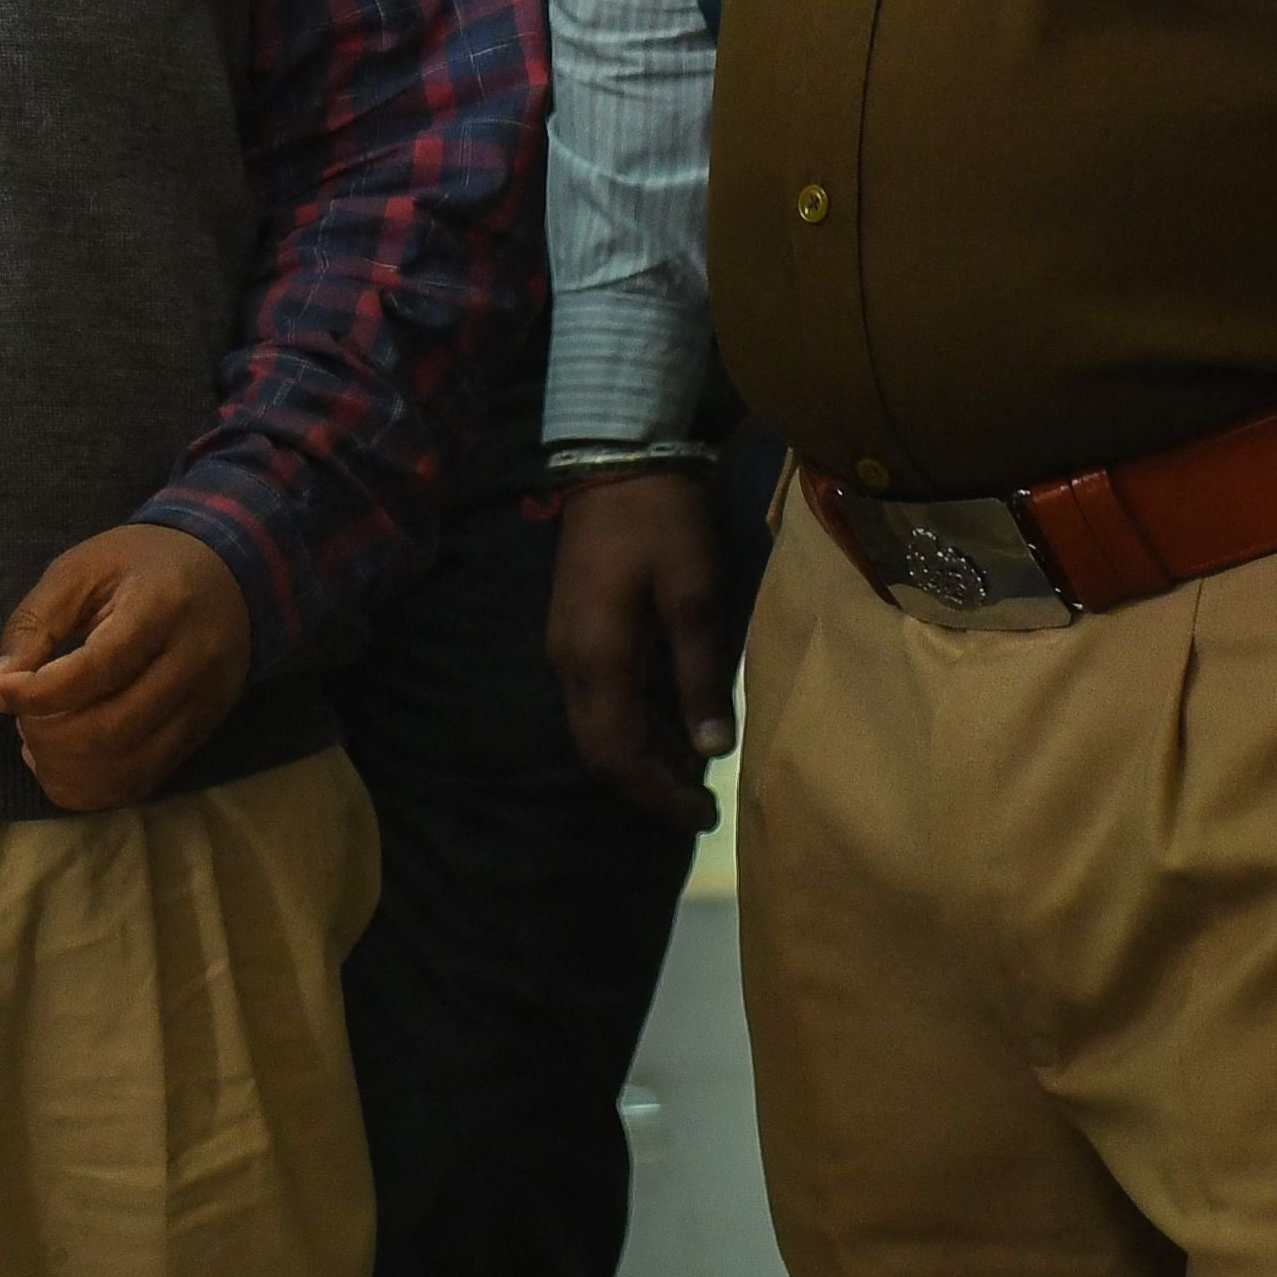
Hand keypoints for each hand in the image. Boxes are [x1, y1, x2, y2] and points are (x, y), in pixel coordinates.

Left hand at [0, 523, 252, 809]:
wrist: (224, 571)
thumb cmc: (139, 564)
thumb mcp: (79, 570)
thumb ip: (33, 625)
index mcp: (160, 607)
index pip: (97, 669)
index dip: (36, 693)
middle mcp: (194, 662)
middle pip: (114, 728)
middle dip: (48, 736)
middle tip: (19, 718)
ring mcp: (206, 704)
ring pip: (130, 766)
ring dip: (67, 769)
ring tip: (36, 741)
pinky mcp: (204, 732)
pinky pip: (146, 780)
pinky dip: (94, 787)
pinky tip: (64, 762)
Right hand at [545, 469, 733, 831]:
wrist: (616, 460)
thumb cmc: (663, 526)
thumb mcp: (695, 595)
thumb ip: (699, 675)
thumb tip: (712, 749)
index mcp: (599, 659)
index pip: (620, 755)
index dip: (660, 795)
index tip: (704, 816)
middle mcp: (570, 663)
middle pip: (599, 751)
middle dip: (647, 785)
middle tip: (699, 805)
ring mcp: (564, 646)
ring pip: (594, 727)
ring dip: (638, 757)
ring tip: (691, 773)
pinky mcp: (571, 630)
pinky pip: (594, 699)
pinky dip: (629, 725)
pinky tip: (667, 723)